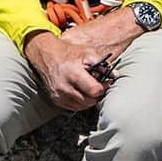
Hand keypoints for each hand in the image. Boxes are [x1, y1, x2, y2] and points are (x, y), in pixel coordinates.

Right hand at [25, 10, 141, 110]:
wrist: (47, 56)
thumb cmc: (68, 53)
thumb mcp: (87, 53)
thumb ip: (102, 64)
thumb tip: (114, 75)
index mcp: (74, 74)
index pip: (94, 91)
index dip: (103, 88)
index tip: (106, 82)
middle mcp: (65, 87)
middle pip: (89, 101)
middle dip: (97, 95)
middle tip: (100, 87)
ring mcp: (59, 95)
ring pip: (82, 106)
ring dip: (89, 100)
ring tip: (91, 89)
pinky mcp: (56, 100)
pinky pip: (73, 107)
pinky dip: (80, 102)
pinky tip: (82, 92)